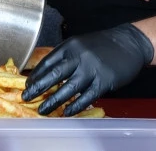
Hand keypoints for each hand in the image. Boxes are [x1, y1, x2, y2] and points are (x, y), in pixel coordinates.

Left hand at [21, 23, 153, 115]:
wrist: (129, 43)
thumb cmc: (102, 44)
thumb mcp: (80, 43)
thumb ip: (65, 56)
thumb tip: (47, 73)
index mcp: (70, 46)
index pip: (48, 61)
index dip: (36, 74)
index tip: (27, 84)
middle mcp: (78, 56)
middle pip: (54, 74)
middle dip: (38, 87)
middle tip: (26, 97)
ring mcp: (91, 69)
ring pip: (68, 88)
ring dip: (53, 101)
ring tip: (43, 110)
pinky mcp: (104, 81)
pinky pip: (86, 97)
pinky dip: (75, 106)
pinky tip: (67, 112)